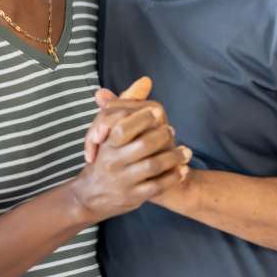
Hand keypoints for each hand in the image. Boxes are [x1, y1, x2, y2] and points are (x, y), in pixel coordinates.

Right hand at [70, 77, 191, 223]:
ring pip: (153, 166)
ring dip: (174, 157)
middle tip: (173, 132)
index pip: (123, 127)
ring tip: (186, 152)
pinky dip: (173, 177)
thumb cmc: (104, 156)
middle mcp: (113, 161)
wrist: (90, 196)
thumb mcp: (108, 131)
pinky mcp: (133, 197)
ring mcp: (123, 180)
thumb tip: (145, 80)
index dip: (143, 119)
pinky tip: (183, 170)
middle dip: (163, 137)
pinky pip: (157, 186)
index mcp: (106, 143)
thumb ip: (126, 104)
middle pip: (143, 145)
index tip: (159, 114)